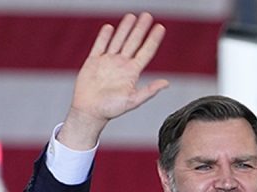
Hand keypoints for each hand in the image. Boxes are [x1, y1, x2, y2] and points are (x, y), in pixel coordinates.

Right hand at [59, 12, 168, 148]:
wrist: (89, 111)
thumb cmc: (111, 109)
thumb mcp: (133, 101)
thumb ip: (149, 91)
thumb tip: (166, 83)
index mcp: (132, 73)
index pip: (146, 51)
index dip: (153, 39)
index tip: (160, 27)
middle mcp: (121, 65)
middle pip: (133, 42)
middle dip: (140, 28)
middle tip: (147, 15)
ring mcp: (108, 62)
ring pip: (118, 40)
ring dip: (125, 28)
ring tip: (131, 16)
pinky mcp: (94, 61)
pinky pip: (100, 45)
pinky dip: (104, 36)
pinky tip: (109, 28)